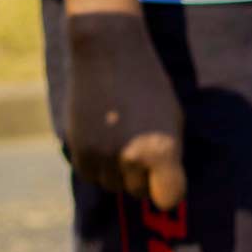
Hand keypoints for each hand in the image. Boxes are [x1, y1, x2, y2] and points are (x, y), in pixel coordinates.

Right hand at [62, 14, 186, 208]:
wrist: (109, 53)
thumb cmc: (150, 88)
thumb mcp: (173, 123)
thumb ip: (169, 159)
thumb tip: (162, 192)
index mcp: (162, 153)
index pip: (168, 198)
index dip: (168, 189)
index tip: (166, 176)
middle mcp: (131, 158)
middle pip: (138, 192)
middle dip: (142, 177)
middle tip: (140, 147)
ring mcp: (101, 153)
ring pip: (112, 186)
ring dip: (118, 172)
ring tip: (121, 140)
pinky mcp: (78, 146)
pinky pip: (89, 175)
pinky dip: (96, 165)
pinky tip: (103, 141)